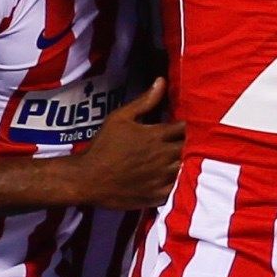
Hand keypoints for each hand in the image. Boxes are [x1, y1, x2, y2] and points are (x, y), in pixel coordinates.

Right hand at [56, 77, 182, 208]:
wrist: (88, 179)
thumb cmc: (103, 146)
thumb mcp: (120, 118)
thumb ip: (144, 101)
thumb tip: (161, 81)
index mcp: (156, 136)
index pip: (185, 128)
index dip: (185, 127)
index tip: (181, 127)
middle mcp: (163, 157)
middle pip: (189, 148)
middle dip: (187, 144)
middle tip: (180, 143)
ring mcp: (162, 178)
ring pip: (186, 168)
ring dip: (183, 163)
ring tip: (175, 160)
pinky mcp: (158, 196)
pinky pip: (177, 188)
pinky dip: (177, 183)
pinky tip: (169, 178)